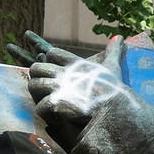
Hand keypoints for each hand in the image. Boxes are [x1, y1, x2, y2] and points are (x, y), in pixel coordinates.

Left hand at [11, 31, 131, 151]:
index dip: (51, 60)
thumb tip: (119, 37)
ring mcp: (58, 87)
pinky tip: (52, 116)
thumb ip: (113, 51)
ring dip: (37, 94)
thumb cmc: (115, 89)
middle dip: (38, 76)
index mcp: (74, 63)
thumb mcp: (112, 66)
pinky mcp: (56, 104)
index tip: (56, 69)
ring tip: (46, 101)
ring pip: (34, 85)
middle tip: (45, 86)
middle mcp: (64, 73)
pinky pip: (40, 106)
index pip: (52, 53)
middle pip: (37, 67)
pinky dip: (44, 112)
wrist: (116, 109)